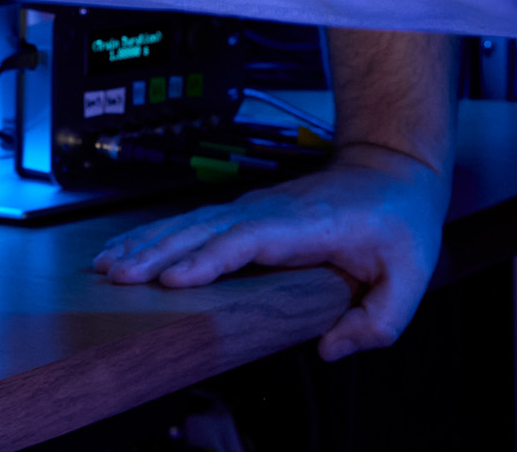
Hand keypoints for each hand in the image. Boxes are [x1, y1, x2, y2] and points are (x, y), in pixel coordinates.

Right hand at [92, 142, 451, 359]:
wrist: (393, 166)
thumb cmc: (400, 218)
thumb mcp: (411, 275)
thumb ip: (379, 321)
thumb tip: (330, 349)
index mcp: (306, 225)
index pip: (247, 239)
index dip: (208, 259)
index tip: (173, 279)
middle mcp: (270, 211)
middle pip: (202, 229)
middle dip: (157, 252)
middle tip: (116, 276)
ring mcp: (254, 208)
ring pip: (189, 223)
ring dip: (145, 242)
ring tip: (105, 265)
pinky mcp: (245, 213)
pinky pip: (192, 224)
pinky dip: (155, 235)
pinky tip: (127, 249)